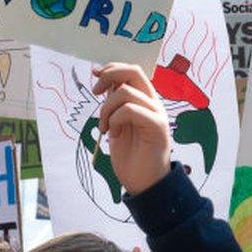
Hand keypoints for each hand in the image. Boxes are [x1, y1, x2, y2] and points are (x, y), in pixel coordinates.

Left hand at [91, 63, 170, 194]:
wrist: (145, 183)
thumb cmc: (132, 158)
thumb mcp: (117, 125)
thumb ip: (115, 105)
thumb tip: (105, 83)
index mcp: (145, 101)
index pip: (132, 71)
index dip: (112, 68)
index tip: (95, 75)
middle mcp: (153, 104)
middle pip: (133, 71)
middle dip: (109, 76)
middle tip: (96, 92)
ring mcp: (157, 114)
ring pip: (125, 92)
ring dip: (106, 109)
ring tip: (104, 128)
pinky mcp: (156, 126)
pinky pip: (130, 110)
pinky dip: (115, 120)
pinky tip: (115, 135)